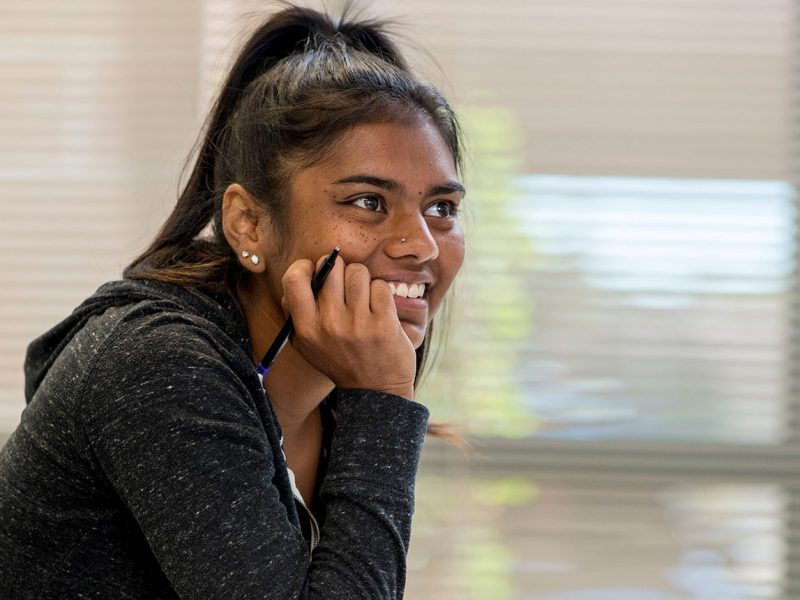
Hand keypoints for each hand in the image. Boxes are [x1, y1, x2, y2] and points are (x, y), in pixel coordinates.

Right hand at [281, 255, 416, 399]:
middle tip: (346, 287)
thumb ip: (296, 312)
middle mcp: (330, 324)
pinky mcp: (384, 323)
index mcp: (307, 329)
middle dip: (341, 271)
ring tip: (364, 299)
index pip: (294, 280)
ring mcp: (358, 323)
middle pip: (333, 267)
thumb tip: (299, 276)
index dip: (305, 267)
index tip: (316, 271)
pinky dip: (381, 294)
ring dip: (363, 281)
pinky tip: (379, 310)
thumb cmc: (341, 361)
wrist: (375, 391)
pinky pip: (380, 286)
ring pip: (358, 272)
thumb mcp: (308, 345)